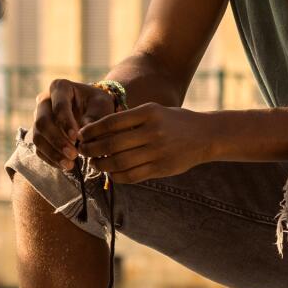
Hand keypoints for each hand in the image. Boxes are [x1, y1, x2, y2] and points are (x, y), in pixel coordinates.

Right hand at [29, 79, 117, 171]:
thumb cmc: (98, 104)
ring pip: (37, 137)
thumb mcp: (102, 106)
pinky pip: (39, 148)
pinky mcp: (39, 134)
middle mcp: (44, 101)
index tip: (76, 138)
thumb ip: (94, 118)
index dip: (65, 122)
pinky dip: (50, 159)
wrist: (93, 109)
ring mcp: (39, 118)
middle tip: (74, 155)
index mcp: (60, 87)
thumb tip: (83, 137)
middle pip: (42, 122)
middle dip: (57, 141)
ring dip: (52, 153)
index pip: (58, 105)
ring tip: (70, 165)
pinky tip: (65, 166)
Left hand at [78, 104, 218, 183]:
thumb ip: (129, 119)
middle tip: (82, 150)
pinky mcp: (161, 168)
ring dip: (101, 164)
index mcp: (148, 113)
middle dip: (91, 149)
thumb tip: (96, 131)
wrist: (205, 135)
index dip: (92, 130)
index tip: (81, 134)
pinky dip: (116, 176)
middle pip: (112, 144)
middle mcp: (152, 131)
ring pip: (119, 162)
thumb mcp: (153, 111)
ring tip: (94, 162)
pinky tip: (110, 172)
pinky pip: (132, 176)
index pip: (111, 122)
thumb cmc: (173, 121)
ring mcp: (158, 151)